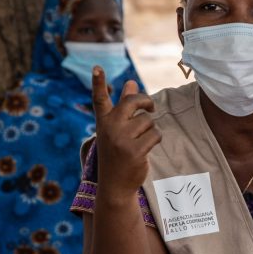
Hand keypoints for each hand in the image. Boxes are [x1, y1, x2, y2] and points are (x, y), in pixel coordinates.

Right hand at [91, 66, 159, 200]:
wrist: (115, 186)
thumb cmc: (117, 154)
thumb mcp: (116, 130)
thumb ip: (123, 106)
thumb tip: (132, 83)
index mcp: (103, 122)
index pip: (99, 99)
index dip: (98, 83)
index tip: (97, 67)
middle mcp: (109, 128)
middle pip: (133, 102)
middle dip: (146, 102)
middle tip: (151, 108)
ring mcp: (121, 139)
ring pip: (148, 121)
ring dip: (150, 128)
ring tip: (142, 141)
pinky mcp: (134, 150)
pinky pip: (155, 134)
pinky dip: (155, 139)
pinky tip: (147, 148)